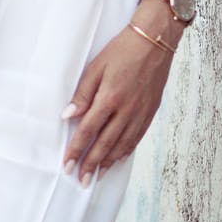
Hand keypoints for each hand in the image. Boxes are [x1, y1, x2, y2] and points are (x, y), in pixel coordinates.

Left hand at [60, 20, 174, 186]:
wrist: (154, 41)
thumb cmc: (123, 49)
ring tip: (96, 176)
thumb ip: (83, 93)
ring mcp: (140, 113)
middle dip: (90, 164)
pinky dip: (125, 152)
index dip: (77, 149)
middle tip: (80, 180)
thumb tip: (68, 115)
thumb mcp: (97, 66)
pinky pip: (136, 138)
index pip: (88, 130)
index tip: (67, 165)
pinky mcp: (150, 112)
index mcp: (110, 97)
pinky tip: (117, 159)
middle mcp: (126, 110)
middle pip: (105, 143)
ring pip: (121, 145)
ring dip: (107, 163)